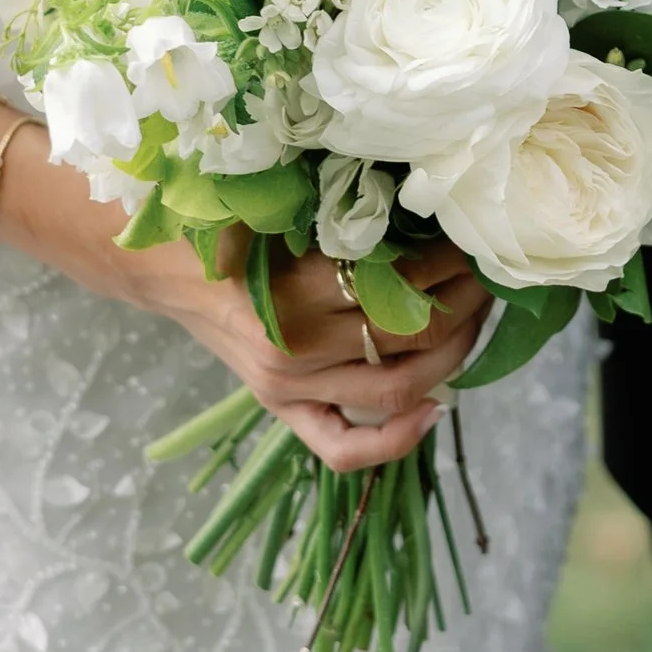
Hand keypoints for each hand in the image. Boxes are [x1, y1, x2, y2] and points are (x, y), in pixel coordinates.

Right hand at [117, 229, 493, 474]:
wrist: (164, 265)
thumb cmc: (226, 220)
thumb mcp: (279, 206)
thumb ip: (342, 216)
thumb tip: (426, 204)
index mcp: (294, 290)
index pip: (402, 285)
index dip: (452, 263)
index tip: (474, 237)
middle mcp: (296, 350)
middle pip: (411, 337)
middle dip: (464, 302)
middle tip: (488, 271)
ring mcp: (290, 389)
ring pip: (398, 388)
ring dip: (454, 354)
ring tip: (476, 317)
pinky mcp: (284, 410)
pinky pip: (345, 447)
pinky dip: (398, 440)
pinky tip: (438, 409)